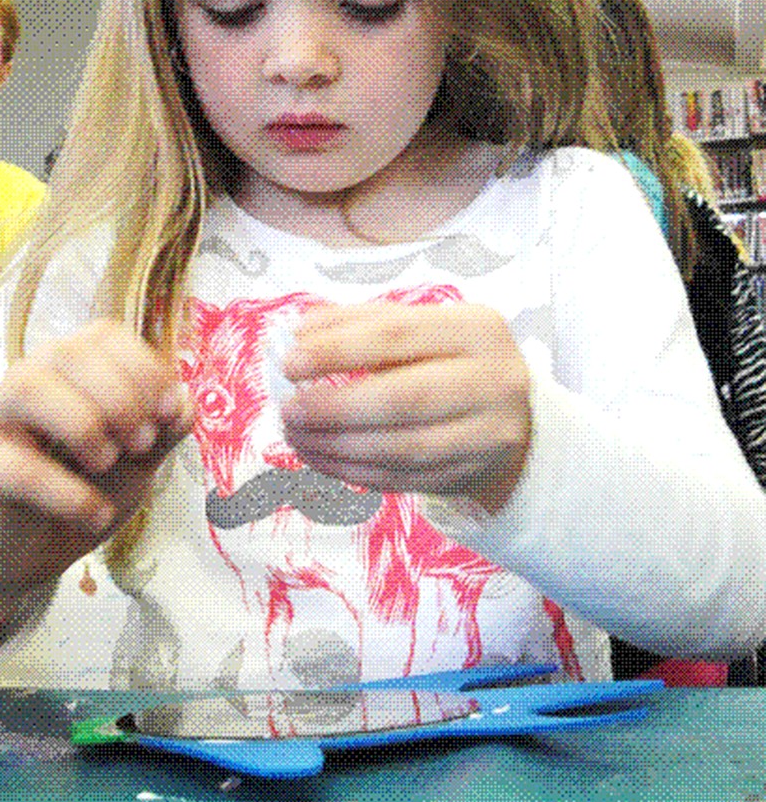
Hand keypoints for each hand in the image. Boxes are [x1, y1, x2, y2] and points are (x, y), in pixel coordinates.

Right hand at [0, 320, 193, 602]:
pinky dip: (66, 492)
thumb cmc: (96, 483)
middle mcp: (33, 377)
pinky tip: (95, 512)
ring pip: (30, 388)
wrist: (49, 547)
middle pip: (69, 353)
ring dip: (82, 425)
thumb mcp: (143, 455)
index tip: (169, 411)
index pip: (104, 334)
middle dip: (119, 398)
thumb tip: (182, 402)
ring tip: (109, 463)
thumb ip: (165, 428)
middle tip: (143, 444)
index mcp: (75, 364)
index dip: (143, 367)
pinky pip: (17, 465)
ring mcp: (0, 416)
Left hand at [280, 302, 530, 512]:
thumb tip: (300, 332)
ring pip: (401, 447)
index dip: (338, 349)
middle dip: (335, 407)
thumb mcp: (421, 326)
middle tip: (289, 409)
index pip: (397, 335)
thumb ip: (363, 322)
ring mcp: (485, 434)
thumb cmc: (450, 360)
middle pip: (403, 398)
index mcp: (475, 329)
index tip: (290, 362)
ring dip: (337, 446)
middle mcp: (491, 380)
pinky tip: (322, 457)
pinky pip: (401, 479)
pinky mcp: (469, 474)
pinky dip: (352, 471)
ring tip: (297, 435)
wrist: (512, 415)